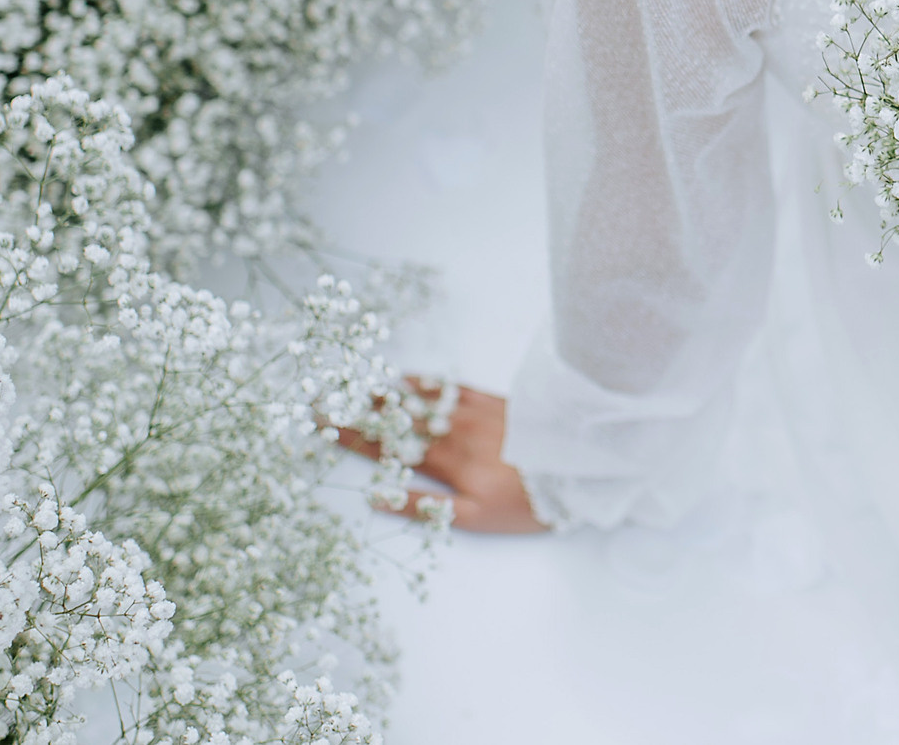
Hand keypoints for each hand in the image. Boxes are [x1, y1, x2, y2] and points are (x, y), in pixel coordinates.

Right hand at [335, 379, 550, 534]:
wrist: (578, 467)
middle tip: (324, 399)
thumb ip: (425, 508)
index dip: (352, 437)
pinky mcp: (496, 402)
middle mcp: (454, 432)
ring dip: (387, 396)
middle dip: (358, 413)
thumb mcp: (474, 518)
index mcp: (446, 463)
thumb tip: (378, 498)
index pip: (389, 450)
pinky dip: (429, 384)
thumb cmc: (526, 503)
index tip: (321, 424)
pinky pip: (454, 389)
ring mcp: (474, 413)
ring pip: (422, 402)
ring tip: (354, 387)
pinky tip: (409, 379)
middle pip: (398, 422)